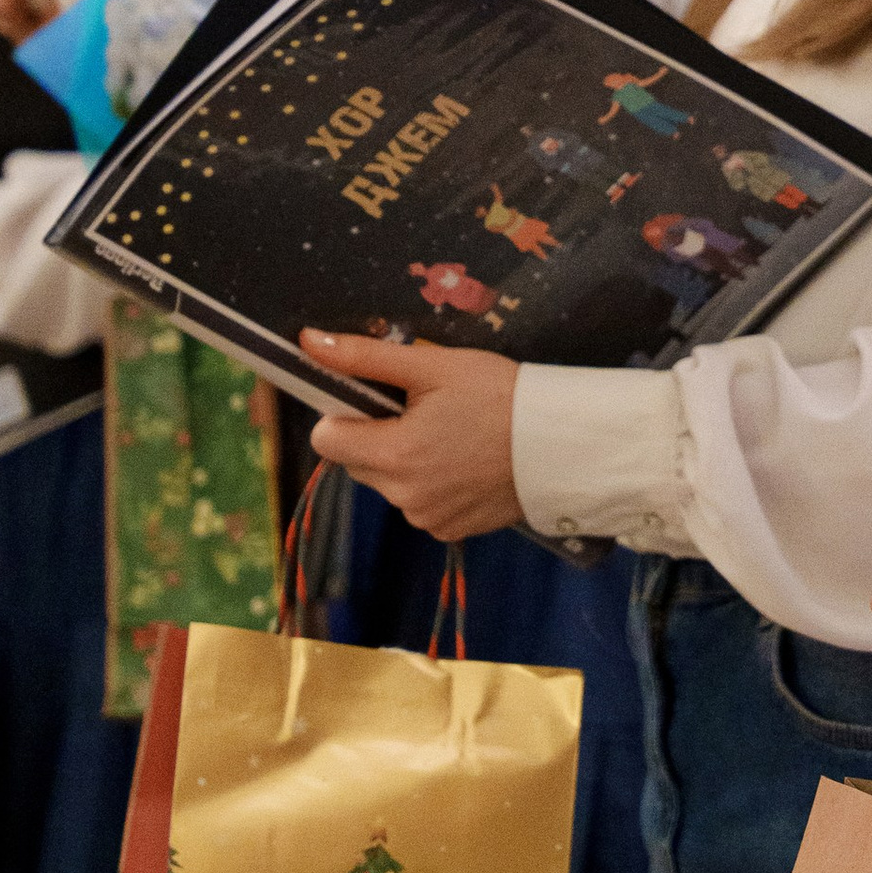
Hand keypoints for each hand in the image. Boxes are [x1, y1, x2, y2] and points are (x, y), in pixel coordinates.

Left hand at [299, 328, 521, 538]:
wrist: (562, 442)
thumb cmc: (500, 395)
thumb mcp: (433, 366)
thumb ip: (365, 356)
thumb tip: (309, 341)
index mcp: (395, 454)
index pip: (326, 439)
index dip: (344, 414)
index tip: (377, 400)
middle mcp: (404, 496)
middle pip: (356, 461)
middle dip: (376, 436)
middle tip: (422, 413)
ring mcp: (428, 518)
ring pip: (388, 483)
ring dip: (403, 461)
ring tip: (450, 436)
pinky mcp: (449, 531)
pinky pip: (418, 505)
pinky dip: (431, 485)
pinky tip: (464, 463)